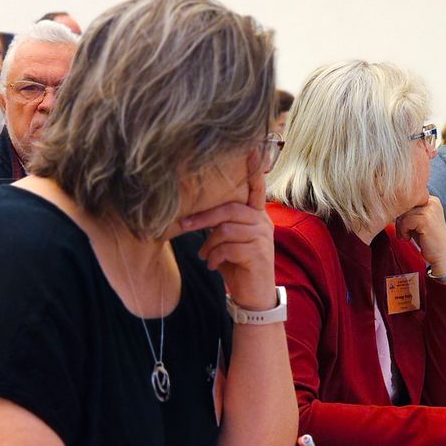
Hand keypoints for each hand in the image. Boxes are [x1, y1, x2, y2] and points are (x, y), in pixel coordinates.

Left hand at [179, 150, 276, 311]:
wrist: (253, 297)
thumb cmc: (237, 264)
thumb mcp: (228, 240)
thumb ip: (220, 223)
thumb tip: (193, 212)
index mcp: (256, 215)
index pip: (256, 188)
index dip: (254, 169)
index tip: (252, 148)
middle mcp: (263, 222)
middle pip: (230, 209)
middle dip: (203, 217)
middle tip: (183, 225)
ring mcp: (263, 239)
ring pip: (226, 230)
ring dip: (209, 244)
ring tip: (205, 256)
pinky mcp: (259, 255)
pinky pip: (229, 248)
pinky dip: (215, 257)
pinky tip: (213, 265)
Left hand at [395, 192, 445, 277]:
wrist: (441, 255)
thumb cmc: (427, 239)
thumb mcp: (418, 221)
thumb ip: (409, 210)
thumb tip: (391, 205)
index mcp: (431, 200)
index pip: (408, 199)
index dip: (402, 211)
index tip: (403, 225)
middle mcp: (432, 202)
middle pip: (405, 204)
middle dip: (400, 219)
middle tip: (402, 232)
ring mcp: (430, 210)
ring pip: (404, 213)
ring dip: (401, 226)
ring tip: (406, 236)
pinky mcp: (426, 219)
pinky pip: (405, 221)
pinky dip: (404, 231)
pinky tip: (409, 238)